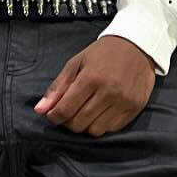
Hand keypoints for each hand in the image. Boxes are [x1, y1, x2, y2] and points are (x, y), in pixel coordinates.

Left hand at [34, 37, 156, 135]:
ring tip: (86, 111)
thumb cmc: (103, 54)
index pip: (65, 110)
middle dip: (68, 122)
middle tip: (69, 112)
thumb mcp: (76, 63)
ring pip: (95, 131)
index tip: (53, 114)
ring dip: (86, 125)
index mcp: (91, 78)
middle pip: (78, 124)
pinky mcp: (134, 108)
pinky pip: (112, 129)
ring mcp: (123, 102)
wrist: (136, 45)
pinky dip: (102, 124)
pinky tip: (101, 112)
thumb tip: (39, 109)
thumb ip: (57, 87)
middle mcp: (108, 92)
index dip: (54, 117)